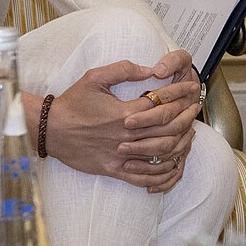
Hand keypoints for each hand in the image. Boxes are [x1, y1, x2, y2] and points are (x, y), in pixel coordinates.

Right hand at [41, 55, 201, 185]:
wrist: (49, 129)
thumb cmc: (72, 102)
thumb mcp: (95, 77)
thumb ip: (124, 70)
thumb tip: (150, 69)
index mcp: (124, 112)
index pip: (162, 102)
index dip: (180, 93)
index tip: (190, 87)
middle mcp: (126, 135)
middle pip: (168, 127)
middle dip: (187, 116)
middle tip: (196, 107)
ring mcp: (121, 155)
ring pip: (162, 152)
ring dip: (181, 142)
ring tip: (190, 132)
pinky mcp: (114, 170)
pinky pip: (144, 177)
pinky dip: (162, 174)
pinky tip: (173, 166)